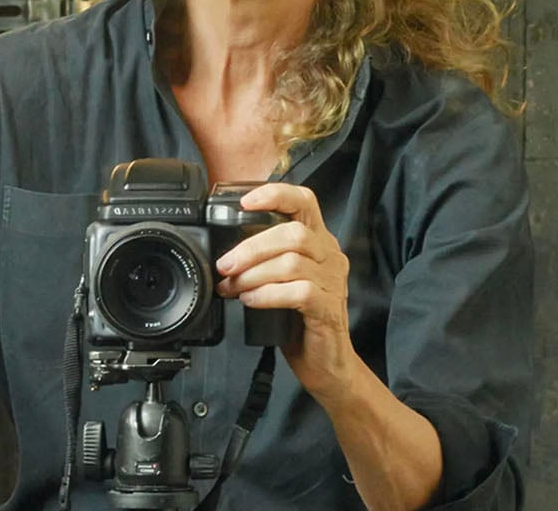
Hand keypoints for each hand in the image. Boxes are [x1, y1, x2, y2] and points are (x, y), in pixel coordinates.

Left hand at [215, 183, 354, 399]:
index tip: (245, 202)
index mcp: (319, 242)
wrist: (326, 363)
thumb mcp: (282, 281)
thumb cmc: (300, 320)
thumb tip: (223, 255)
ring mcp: (333, 282)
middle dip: (251, 248)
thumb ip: (265, 261)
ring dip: (253, 274)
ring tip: (233, 288)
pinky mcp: (328, 308)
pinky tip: (251, 301)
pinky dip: (268, 294)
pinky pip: (298, 292)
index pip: (305, 201)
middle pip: (293, 233)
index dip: (276, 195)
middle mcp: (330, 256)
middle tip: (225, 266)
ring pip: (291, 262)